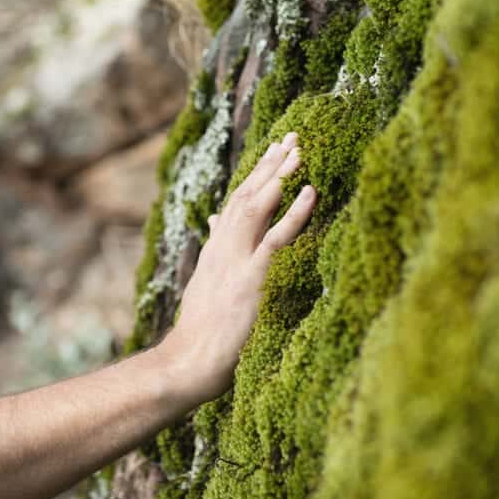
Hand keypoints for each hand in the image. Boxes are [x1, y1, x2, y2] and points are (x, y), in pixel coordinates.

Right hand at [164, 131, 316, 404]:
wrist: (188, 362)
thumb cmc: (200, 332)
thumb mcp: (205, 284)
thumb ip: (214, 250)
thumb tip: (214, 220)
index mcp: (216, 250)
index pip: (236, 201)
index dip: (256, 174)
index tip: (274, 150)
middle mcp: (224, 248)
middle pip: (248, 194)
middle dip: (270, 164)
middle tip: (293, 136)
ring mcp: (237, 262)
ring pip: (258, 207)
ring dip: (281, 176)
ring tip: (300, 150)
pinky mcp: (251, 279)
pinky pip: (277, 239)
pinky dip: (294, 212)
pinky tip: (310, 191)